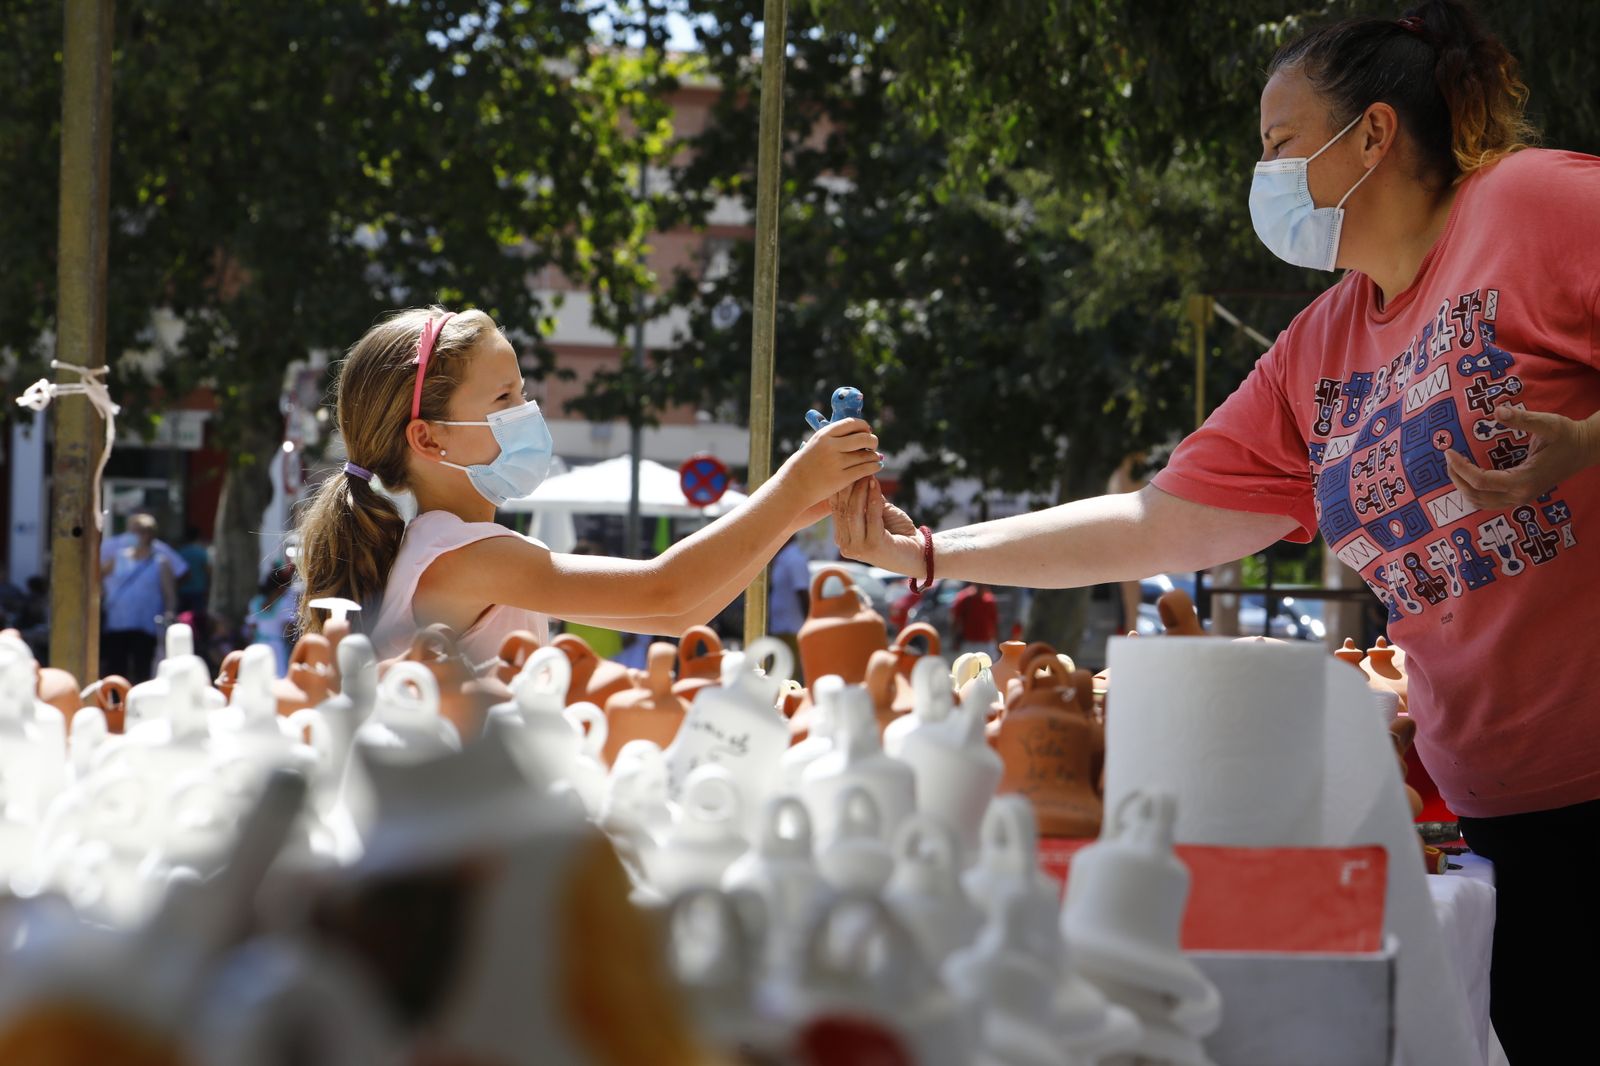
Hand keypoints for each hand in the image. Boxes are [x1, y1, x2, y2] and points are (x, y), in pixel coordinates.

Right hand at [778, 417, 880, 506]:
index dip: (864, 426)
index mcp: (824, 435)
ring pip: (866, 455)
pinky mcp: (841, 479)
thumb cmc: (805, 465)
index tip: (867, 431)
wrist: (793, 486)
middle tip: (873, 445)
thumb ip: (833, 437)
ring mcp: (836, 463)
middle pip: (864, 438)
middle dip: (872, 441)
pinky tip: (876, 467)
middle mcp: (831, 446)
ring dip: (874, 455)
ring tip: (875, 457)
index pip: (852, 423)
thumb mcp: (815, 444)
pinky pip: (865, 469)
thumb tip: (859, 432)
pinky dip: (874, 466)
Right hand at [832, 476, 923, 573]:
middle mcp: (845, 545)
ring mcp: (857, 548)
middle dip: (850, 486)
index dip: (841, 487)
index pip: (836, 508)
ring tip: (866, 473)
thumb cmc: (897, 532)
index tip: (848, 468)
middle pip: (843, 509)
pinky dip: (872, 498)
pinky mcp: (872, 546)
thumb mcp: (877, 513)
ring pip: (853, 512)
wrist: (917, 553)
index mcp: (842, 538)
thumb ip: (866, 499)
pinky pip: (871, 516)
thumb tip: (859, 474)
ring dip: (860, 490)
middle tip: (857, 468)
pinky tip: (875, 483)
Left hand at [1445, 404, 1599, 510]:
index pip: (1481, 482)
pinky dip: (1473, 490)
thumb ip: (1522, 419)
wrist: (1584, 450)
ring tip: (1454, 465)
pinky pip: (1488, 501)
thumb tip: (1497, 411)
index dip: (1460, 468)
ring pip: (1480, 502)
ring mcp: (1520, 499)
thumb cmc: (1567, 436)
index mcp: (1524, 480)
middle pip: (1476, 496)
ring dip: (1463, 486)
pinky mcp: (1519, 497)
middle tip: (1448, 457)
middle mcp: (1520, 495)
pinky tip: (1468, 473)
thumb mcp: (1548, 424)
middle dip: (1456, 477)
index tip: (1449, 451)